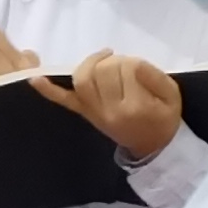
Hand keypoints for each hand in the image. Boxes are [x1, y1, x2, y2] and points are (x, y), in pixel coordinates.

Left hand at [45, 50, 185, 160]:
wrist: (152, 146)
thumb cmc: (164, 117)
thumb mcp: (172, 95)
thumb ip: (153, 75)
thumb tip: (130, 63)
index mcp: (135, 107)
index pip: (127, 68)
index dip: (133, 63)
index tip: (141, 72)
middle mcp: (110, 111)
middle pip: (102, 71)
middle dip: (114, 61)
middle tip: (125, 68)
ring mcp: (94, 113)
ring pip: (83, 78)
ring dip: (92, 63)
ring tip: (105, 60)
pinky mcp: (85, 114)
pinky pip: (65, 101)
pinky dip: (49, 90)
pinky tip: (35, 79)